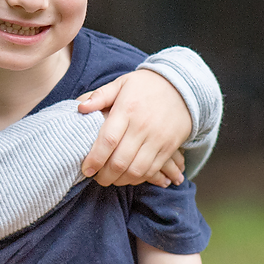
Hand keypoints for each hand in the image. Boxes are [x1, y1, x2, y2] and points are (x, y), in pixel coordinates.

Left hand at [76, 69, 192, 186]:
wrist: (183, 86)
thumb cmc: (146, 86)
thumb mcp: (121, 83)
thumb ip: (100, 96)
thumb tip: (80, 108)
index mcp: (127, 109)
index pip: (108, 140)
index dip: (94, 159)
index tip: (86, 169)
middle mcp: (142, 126)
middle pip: (120, 161)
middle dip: (105, 175)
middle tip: (97, 178)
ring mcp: (158, 138)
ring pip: (136, 170)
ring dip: (121, 180)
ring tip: (112, 179)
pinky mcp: (169, 147)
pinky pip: (152, 170)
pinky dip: (139, 178)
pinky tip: (129, 177)